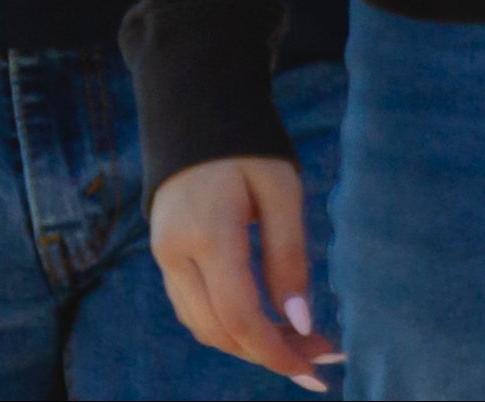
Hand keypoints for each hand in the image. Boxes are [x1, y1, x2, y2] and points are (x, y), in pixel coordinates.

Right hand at [149, 154, 338, 391]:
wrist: (195, 117)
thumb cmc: (248, 149)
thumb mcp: (282, 190)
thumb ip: (289, 256)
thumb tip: (301, 319)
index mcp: (207, 234)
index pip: (238, 313)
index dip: (275, 348)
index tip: (314, 367)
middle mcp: (175, 256)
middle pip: (219, 330)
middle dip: (269, 353)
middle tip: (320, 358)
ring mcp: (164, 261)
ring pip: (204, 327)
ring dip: (250, 345)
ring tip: (302, 345)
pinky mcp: (166, 261)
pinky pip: (196, 311)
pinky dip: (231, 327)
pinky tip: (268, 325)